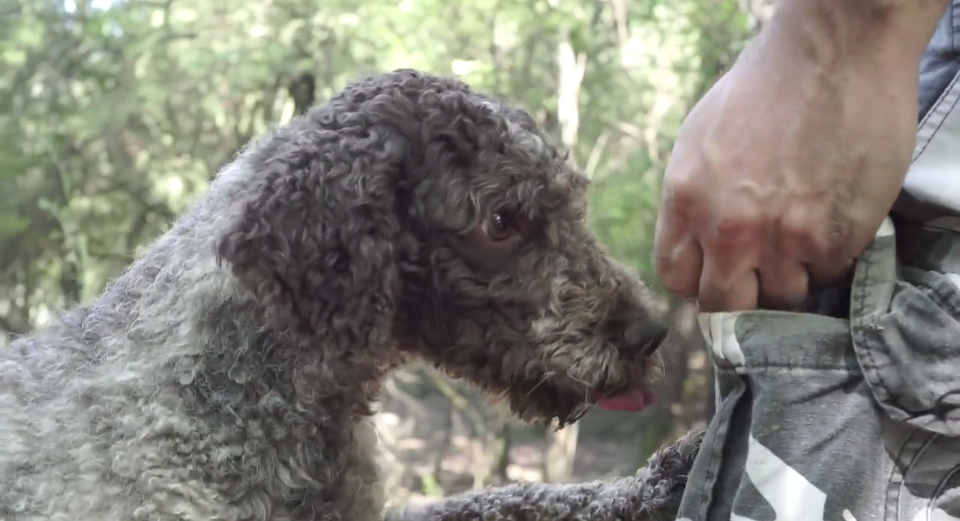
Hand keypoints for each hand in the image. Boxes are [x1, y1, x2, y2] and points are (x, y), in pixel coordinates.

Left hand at [653, 34, 918, 311]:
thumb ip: (694, 201)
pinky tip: (829, 219)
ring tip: (799, 237)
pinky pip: (826, 273)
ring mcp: (785, 238)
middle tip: (757, 274)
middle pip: (724, 305)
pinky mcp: (835, 238)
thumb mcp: (699, 141)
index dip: (698, 277)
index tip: (716, 269)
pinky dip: (827, 257)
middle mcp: (729, 229)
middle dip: (739, 296)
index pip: (676, 277)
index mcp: (686, 201)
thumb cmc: (762, 87)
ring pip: (781, 297)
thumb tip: (698, 244)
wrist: (831, 54)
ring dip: (789, 276)